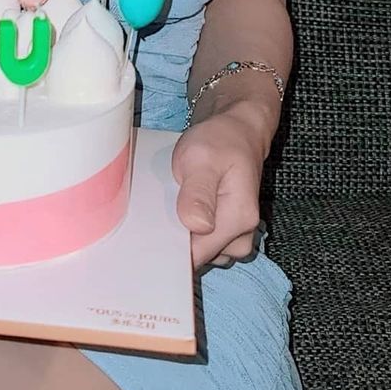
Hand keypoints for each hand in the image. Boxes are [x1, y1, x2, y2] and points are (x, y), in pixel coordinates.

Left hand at [171, 109, 264, 269]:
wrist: (237, 132)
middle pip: (198, 257)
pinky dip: (188, 230)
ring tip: (172, 203)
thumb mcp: (203, 158)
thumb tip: (196, 226)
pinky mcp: (227, 234)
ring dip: (182, 233)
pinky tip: (180, 208)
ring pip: (199, 252)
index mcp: (239, 220)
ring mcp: (235, 238)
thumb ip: (198, 192)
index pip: (197, 255)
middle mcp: (241, 237)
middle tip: (160, 209)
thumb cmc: (220, 141)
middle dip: (175, 240)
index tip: (150, 234)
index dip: (171, 249)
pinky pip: (203, 243)